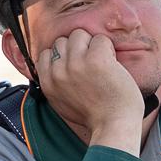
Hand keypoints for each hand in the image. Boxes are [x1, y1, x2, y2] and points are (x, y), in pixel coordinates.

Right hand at [35, 29, 143, 151]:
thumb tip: (51, 65)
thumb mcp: (62, 103)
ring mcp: (76, 64)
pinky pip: (100, 39)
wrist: (114, 126)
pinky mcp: (96, 59)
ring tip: (101, 64)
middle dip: (77, 49)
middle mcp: (58, 72)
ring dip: (91, 45)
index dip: (62, 57)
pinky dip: (108, 49)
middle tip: (90, 67)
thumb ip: (54, 83)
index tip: (75, 68)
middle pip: (62, 41)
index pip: (46, 53)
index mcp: (48, 83)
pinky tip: (112, 65)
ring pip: (79, 34)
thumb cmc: (93, 117)